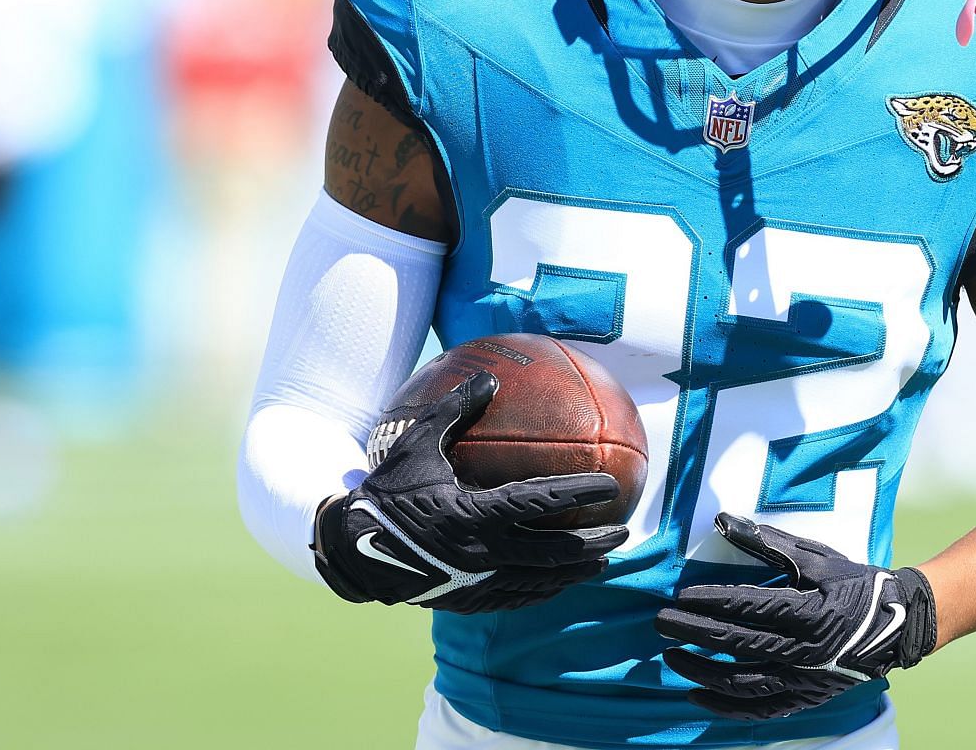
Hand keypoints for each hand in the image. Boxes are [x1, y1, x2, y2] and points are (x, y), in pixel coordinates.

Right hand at [312, 370, 628, 610]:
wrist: (351, 547)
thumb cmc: (386, 490)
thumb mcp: (416, 444)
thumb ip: (454, 410)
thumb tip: (488, 376)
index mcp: (474, 515)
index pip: (540, 503)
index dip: (578, 493)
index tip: (610, 484)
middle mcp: (481, 554)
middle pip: (553, 554)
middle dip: (593, 544)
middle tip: (624, 531)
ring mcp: (475, 582)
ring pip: (540, 582)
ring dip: (575, 572)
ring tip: (603, 563)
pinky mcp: (466, 600)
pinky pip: (515, 597)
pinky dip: (543, 590)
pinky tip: (557, 583)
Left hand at [656, 513, 937, 718]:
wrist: (896, 625)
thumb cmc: (854, 584)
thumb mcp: (816, 557)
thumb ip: (768, 543)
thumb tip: (725, 521)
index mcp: (808, 611)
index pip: (746, 607)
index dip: (710, 602)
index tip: (680, 597)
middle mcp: (804, 651)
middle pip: (736, 644)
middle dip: (693, 633)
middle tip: (660, 624)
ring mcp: (804, 680)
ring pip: (742, 683)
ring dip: (702, 671)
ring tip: (673, 658)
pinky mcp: (805, 698)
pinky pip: (759, 709)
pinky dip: (726, 706)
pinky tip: (698, 697)